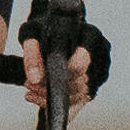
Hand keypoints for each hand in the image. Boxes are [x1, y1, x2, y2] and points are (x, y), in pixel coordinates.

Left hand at [17, 0, 109, 117]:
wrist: (58, 25)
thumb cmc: (46, 27)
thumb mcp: (32, 33)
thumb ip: (31, 53)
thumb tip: (34, 79)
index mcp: (91, 35)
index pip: (82, 62)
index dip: (61, 75)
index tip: (36, 81)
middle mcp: (102, 53)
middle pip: (81, 82)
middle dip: (52, 89)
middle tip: (27, 85)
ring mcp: (102, 70)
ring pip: (81, 95)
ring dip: (54, 98)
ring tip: (30, 91)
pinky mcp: (96, 84)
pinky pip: (80, 101)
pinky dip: (60, 103)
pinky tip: (39, 97)